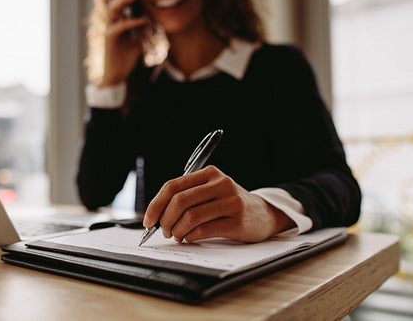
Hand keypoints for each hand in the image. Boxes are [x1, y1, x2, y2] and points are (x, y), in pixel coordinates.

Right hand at [100, 0, 146, 87]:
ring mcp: (109, 31)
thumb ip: (141, 33)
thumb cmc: (127, 60)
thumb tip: (151, 25)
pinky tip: (142, 20)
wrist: (118, 75)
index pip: (121, 6)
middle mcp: (112, 26)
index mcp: (117, 25)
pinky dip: (131, 21)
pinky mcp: (110, 39)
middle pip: (115, 3)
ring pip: (113, 10)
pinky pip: (120, 26)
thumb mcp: (138, 43)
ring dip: (124, 1)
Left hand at [143, 166, 294, 242]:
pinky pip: (204, 230)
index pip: (173, 186)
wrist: (264, 214)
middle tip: (164, 231)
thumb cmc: (229, 204)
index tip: (148, 221)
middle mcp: (221, 184)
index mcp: (210, 173)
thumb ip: (187, 197)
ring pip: (190, 217)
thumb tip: (156, 216)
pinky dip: (191, 237)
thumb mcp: (211, 191)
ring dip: (177, 231)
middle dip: (165, 220)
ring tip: (178, 236)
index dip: (155, 205)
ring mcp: (231, 202)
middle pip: (179, 201)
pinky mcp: (238, 221)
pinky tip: (191, 237)